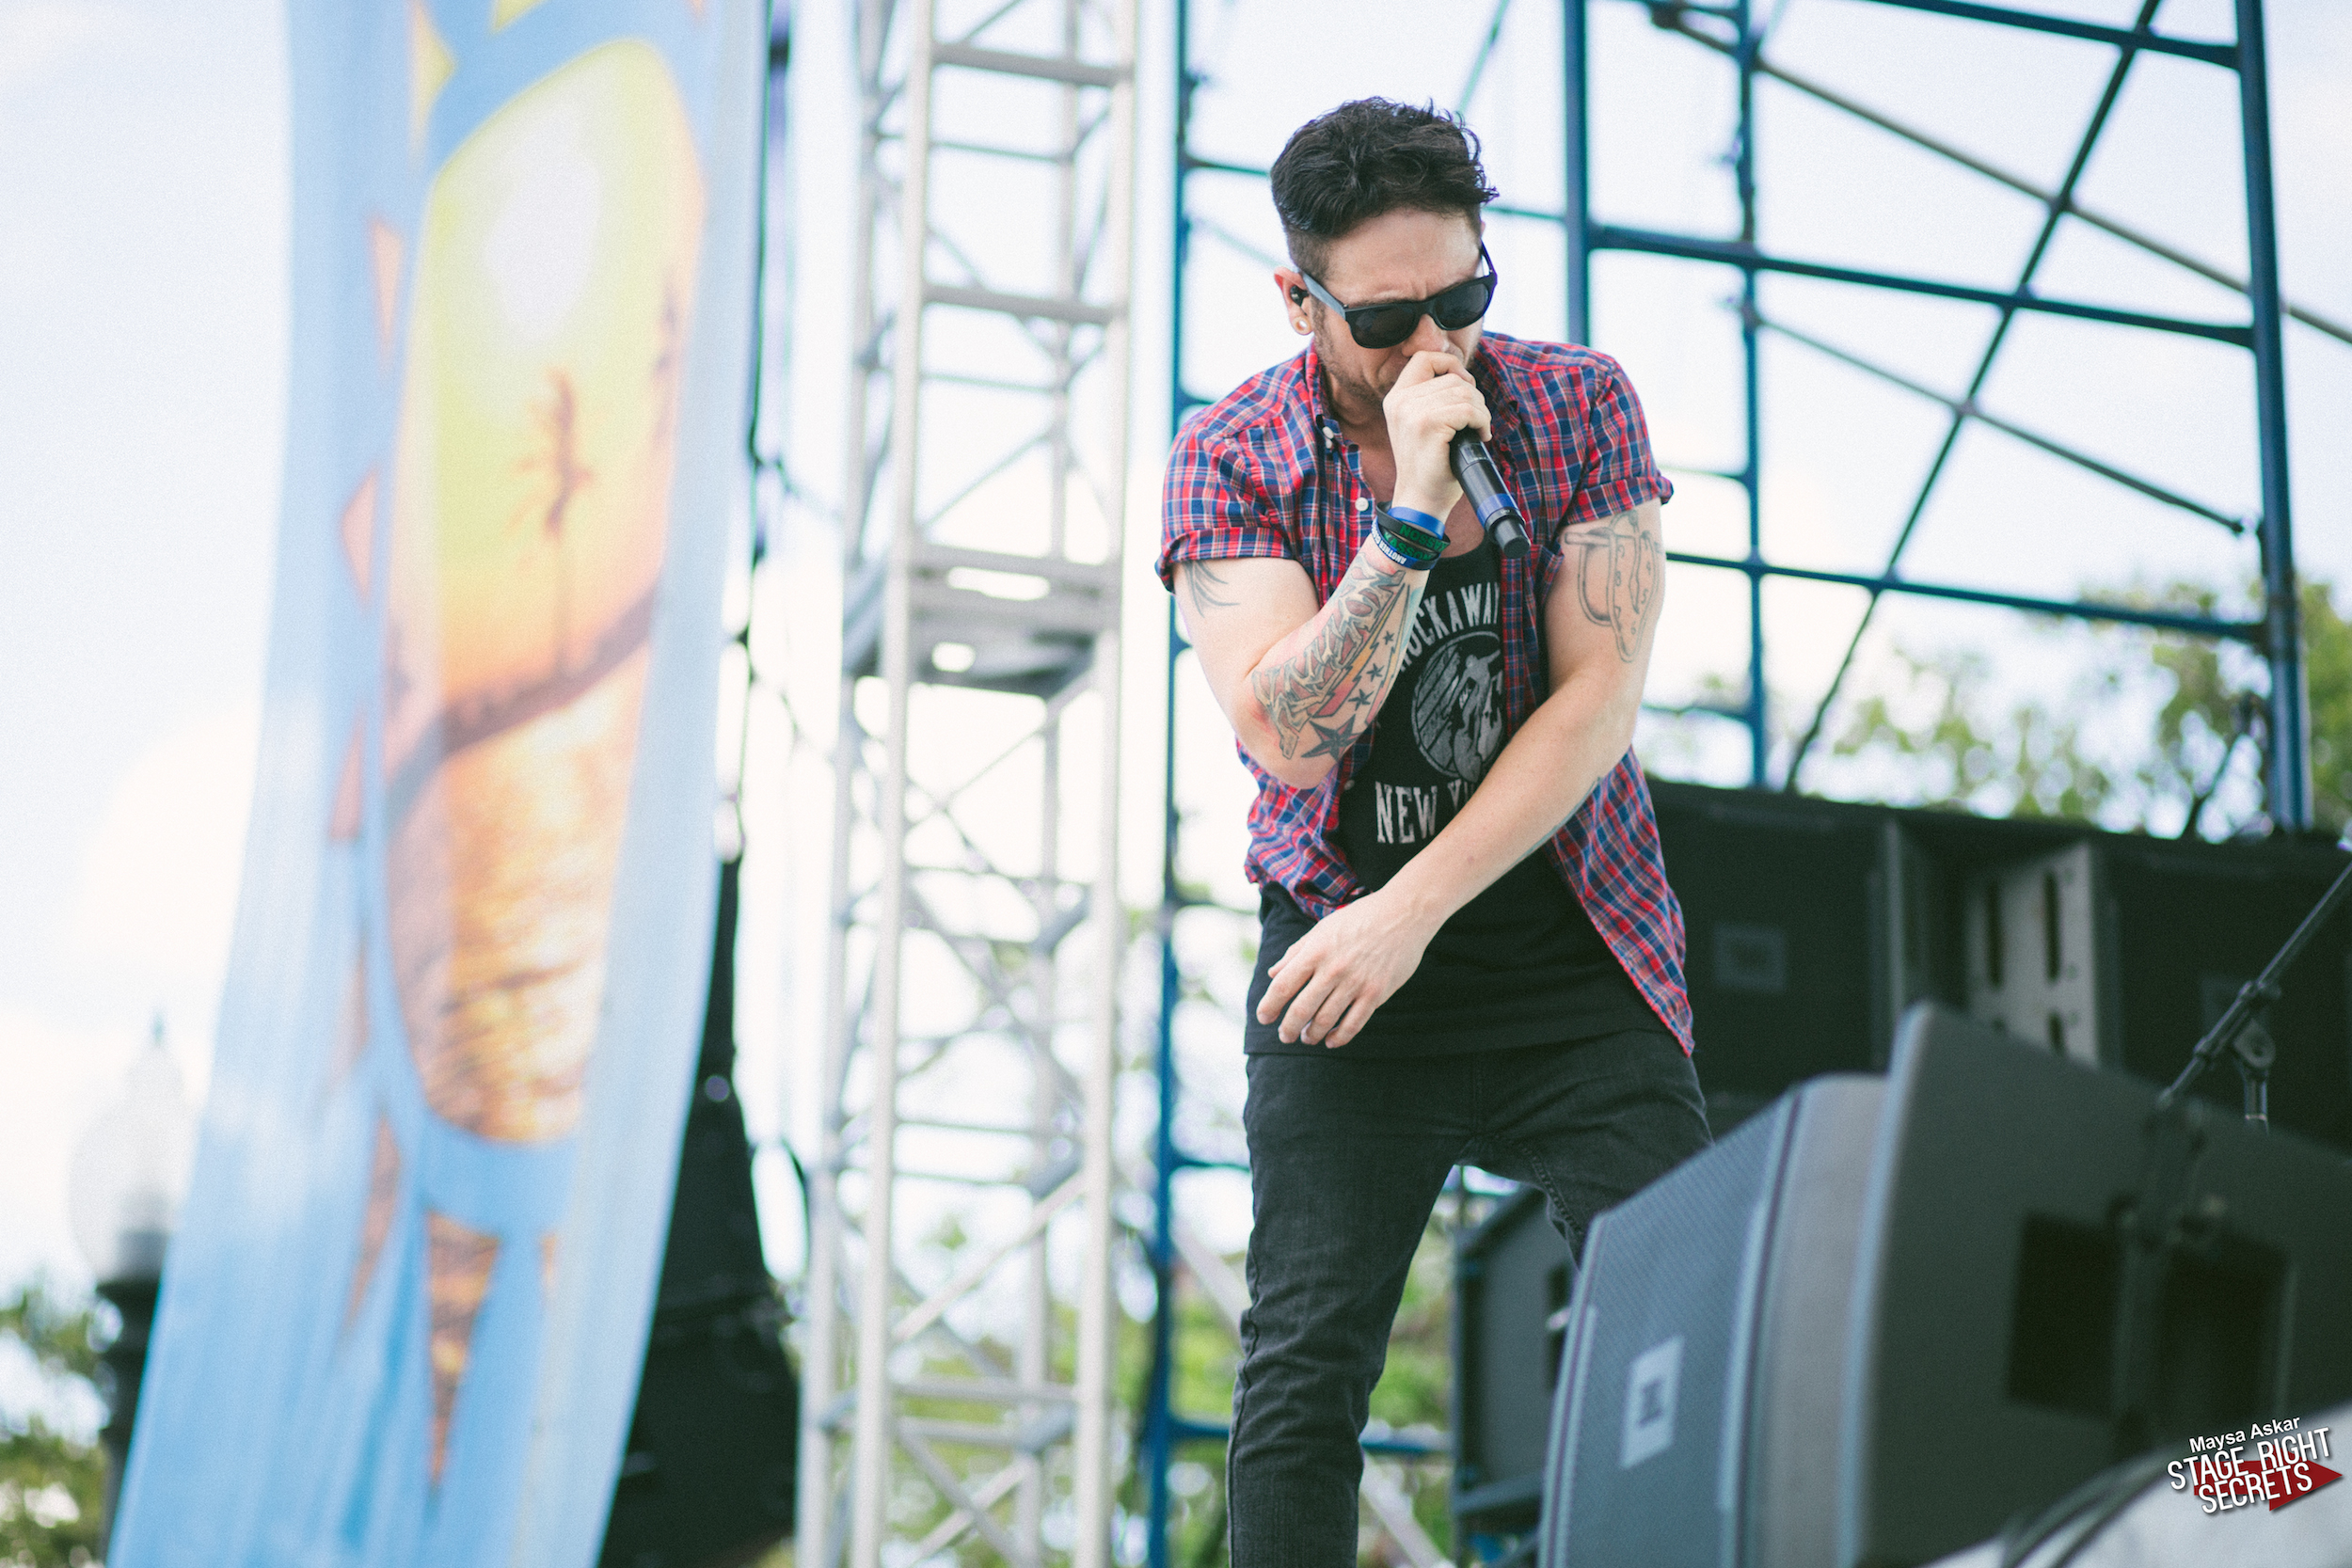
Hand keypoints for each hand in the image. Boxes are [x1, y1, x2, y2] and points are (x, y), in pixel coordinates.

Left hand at [1257, 887, 1438, 1047]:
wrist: (1403, 914)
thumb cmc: (1359, 919)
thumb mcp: (1323, 929)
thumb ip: (1296, 952)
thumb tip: (1273, 973)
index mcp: (1316, 951)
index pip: (1284, 985)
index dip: (1269, 1006)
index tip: (1263, 1018)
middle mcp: (1333, 969)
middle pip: (1302, 1009)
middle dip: (1288, 1028)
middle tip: (1284, 1036)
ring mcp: (1356, 982)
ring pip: (1326, 1020)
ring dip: (1312, 1034)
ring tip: (1306, 1038)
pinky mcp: (1377, 992)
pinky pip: (1354, 1024)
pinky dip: (1339, 1037)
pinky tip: (1331, 1041)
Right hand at [1382, 349, 1489, 518]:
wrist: (1420, 499)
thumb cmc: (1429, 465)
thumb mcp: (1422, 424)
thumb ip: (1432, 398)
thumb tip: (1464, 376)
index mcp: (1396, 398)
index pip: (1424, 358)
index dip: (1450, 364)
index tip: (1464, 386)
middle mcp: (1400, 401)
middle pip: (1453, 378)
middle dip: (1474, 398)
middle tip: (1475, 422)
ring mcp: (1412, 412)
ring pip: (1464, 392)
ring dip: (1480, 412)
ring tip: (1477, 430)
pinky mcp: (1428, 425)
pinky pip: (1468, 410)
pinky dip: (1482, 422)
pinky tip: (1480, 436)